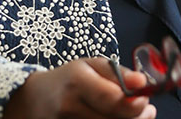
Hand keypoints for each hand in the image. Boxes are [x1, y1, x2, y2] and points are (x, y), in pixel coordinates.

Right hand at [3, 58, 156, 118]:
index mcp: (77, 80)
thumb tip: (143, 82)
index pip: (111, 99)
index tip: (145, 100)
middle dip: (137, 117)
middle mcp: (70, 105)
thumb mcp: (91, 66)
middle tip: (147, 108)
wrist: (32, 100)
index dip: (133, 104)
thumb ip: (119, 73)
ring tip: (137, 114)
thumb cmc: (68, 79)